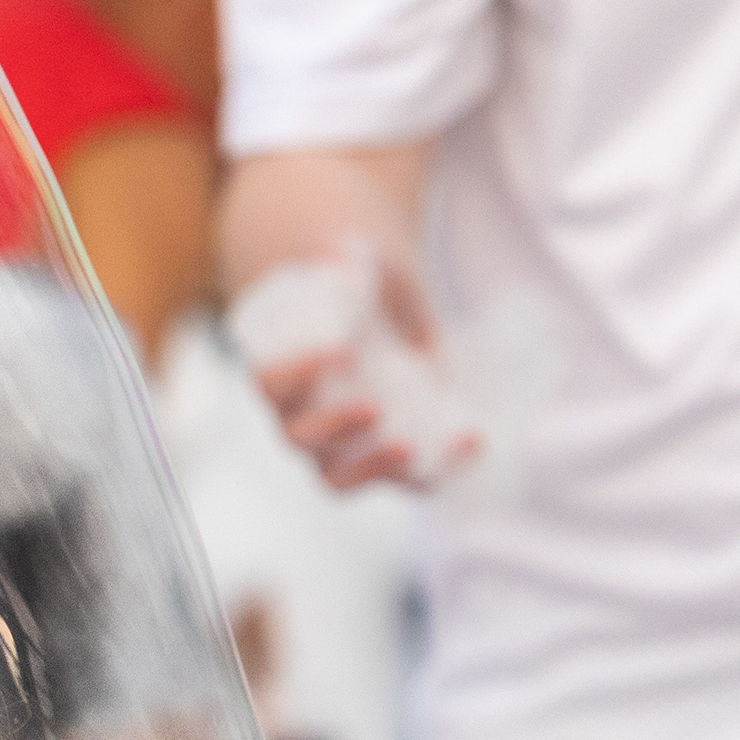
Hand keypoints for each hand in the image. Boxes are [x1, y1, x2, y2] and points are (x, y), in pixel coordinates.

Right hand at [228, 247, 482, 492]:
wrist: (384, 307)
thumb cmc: (353, 283)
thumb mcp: (348, 260)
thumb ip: (337, 259)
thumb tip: (338, 259)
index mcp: (281, 372)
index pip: (270, 383)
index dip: (298, 373)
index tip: (341, 349)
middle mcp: (301, 418)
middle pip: (302, 440)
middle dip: (335, 429)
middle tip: (372, 408)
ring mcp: (342, 446)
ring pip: (339, 478)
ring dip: (372, 468)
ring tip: (409, 447)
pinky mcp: (388, 457)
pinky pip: (404, 480)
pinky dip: (435, 470)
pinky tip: (468, 440)